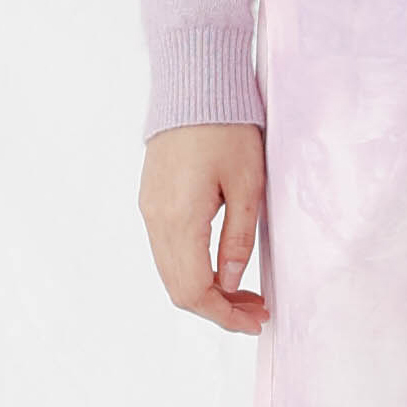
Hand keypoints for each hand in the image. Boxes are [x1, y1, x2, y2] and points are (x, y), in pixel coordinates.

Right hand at [142, 122, 267, 331]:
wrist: (194, 86)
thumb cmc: (227, 129)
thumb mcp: (247, 185)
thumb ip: (237, 239)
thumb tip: (230, 283)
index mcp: (180, 219)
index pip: (195, 291)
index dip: (224, 315)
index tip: (255, 320)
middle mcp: (156, 220)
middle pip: (179, 289)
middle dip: (218, 309)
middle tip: (256, 311)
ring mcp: (150, 210)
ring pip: (171, 273)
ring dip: (206, 291)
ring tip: (245, 294)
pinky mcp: (152, 201)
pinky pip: (167, 251)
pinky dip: (193, 270)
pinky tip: (221, 267)